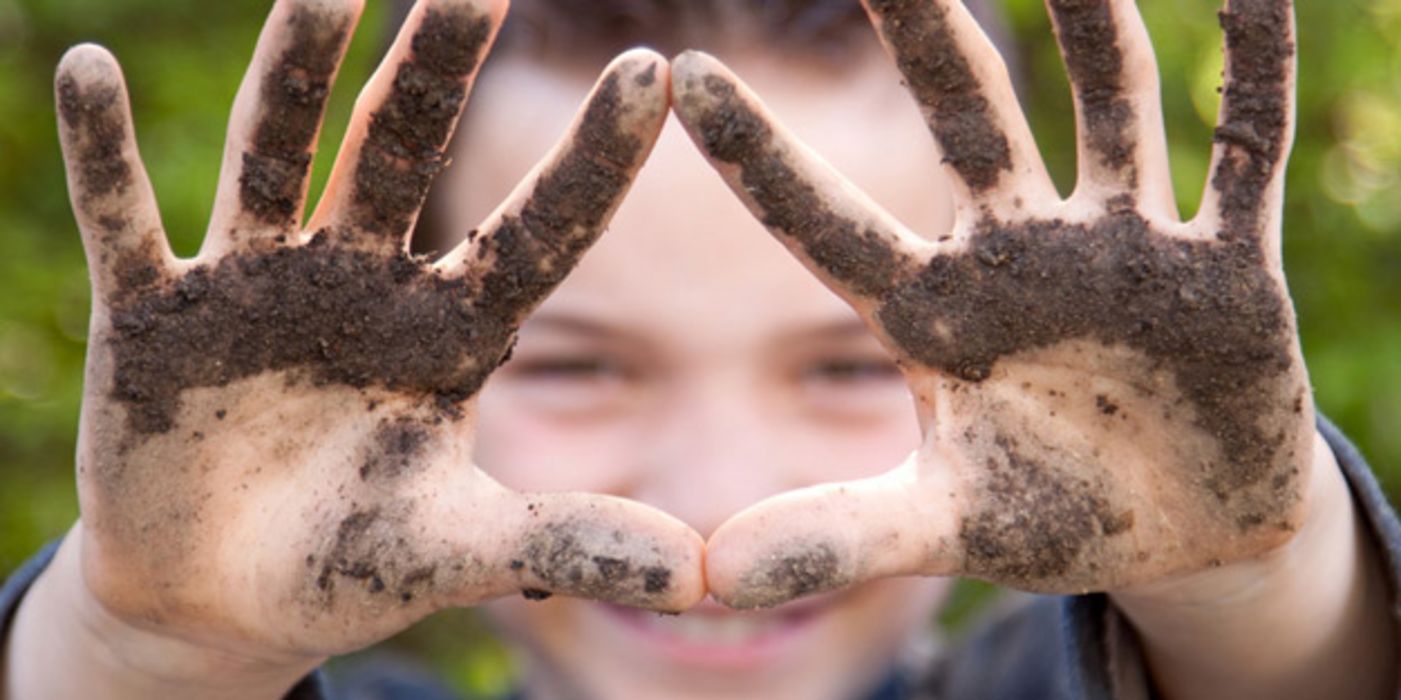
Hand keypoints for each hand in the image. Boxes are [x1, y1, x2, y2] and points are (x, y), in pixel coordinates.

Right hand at [53, 0, 700, 666]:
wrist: (225, 598)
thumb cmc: (355, 561)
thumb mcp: (462, 549)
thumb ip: (566, 543)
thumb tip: (698, 578)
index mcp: (452, 329)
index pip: (537, 230)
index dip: (592, 159)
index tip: (654, 69)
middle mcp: (364, 281)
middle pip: (404, 151)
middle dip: (435, 65)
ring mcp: (259, 283)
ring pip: (279, 154)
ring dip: (295, 70)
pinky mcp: (157, 314)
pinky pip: (124, 222)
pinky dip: (106, 156)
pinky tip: (89, 71)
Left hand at [672, 0, 1311, 606]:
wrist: (1184, 533)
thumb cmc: (1050, 515)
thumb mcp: (942, 530)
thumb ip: (838, 536)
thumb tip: (712, 580)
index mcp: (939, 317)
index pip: (830, 226)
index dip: (763, 157)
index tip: (685, 78)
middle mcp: (1023, 257)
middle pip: (967, 118)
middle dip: (927, 32)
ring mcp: (1124, 250)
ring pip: (1108, 105)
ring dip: (1093, 20)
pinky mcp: (1225, 266)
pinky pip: (1245, 151)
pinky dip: (1255, 71)